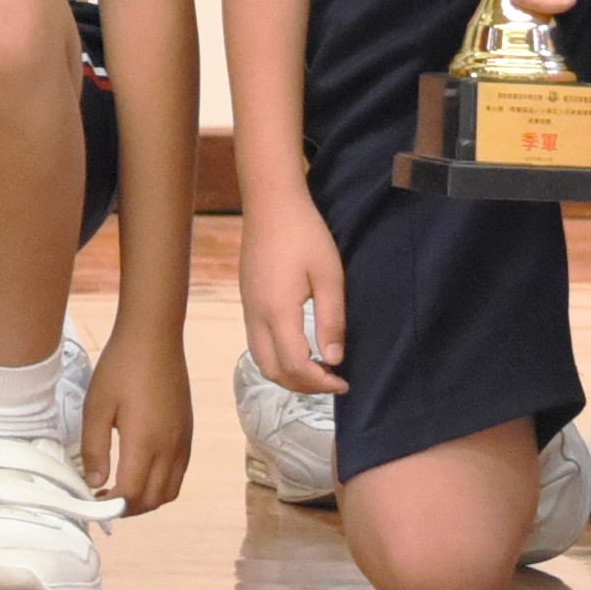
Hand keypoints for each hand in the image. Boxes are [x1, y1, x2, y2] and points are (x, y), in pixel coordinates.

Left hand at [77, 321, 192, 513]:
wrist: (154, 337)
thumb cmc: (120, 368)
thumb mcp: (96, 406)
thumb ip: (94, 449)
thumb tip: (95, 483)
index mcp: (145, 443)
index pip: (131, 494)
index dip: (111, 506)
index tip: (92, 502)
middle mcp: (170, 449)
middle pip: (153, 499)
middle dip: (128, 509)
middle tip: (105, 499)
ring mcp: (183, 442)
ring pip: (170, 492)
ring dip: (147, 500)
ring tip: (122, 490)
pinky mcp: (188, 434)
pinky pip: (179, 474)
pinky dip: (162, 485)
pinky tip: (142, 471)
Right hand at [235, 190, 351, 396]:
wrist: (271, 204)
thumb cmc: (305, 234)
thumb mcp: (329, 275)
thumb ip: (331, 320)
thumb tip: (334, 359)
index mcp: (278, 311)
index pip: (295, 366)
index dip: (320, 382)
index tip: (343, 382)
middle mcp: (256, 315)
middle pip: (272, 371)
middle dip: (302, 385)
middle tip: (331, 380)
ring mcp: (247, 308)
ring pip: (261, 359)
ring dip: (287, 374)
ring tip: (316, 369)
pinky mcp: (246, 300)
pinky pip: (256, 342)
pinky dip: (276, 357)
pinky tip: (298, 347)